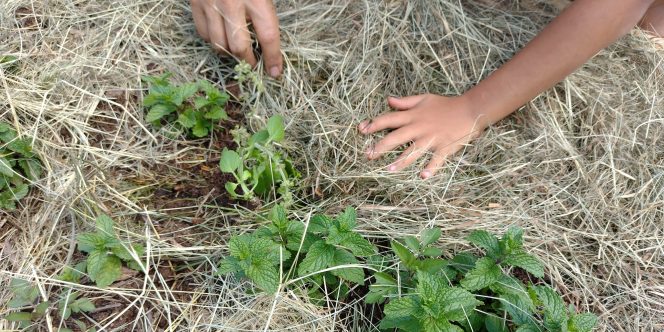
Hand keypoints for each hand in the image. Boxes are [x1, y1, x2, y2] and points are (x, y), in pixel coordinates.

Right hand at [190, 0, 282, 76]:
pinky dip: (212, 40)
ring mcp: (210, 4)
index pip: (268, 36)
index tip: (275, 71)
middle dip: (248, 61)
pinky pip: (202, 32)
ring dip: (229, 53)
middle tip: (253, 65)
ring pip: (218, 44)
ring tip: (237, 54)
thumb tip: (271, 31)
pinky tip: (220, 38)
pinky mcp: (195, 2)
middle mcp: (231, 3)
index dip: (273, 57)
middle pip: (239, 47)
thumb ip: (266, 5)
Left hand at [359, 94, 483, 178]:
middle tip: (368, 155)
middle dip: (380, 147)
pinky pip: (436, 160)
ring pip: (413, 151)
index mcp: (413, 116)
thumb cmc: (446, 105)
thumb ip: (405, 102)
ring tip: (388, 170)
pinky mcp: (444, 147)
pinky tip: (423, 176)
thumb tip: (388, 100)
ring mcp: (431, 138)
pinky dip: (430, 168)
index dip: (374, 124)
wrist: (470, 109)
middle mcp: (419, 127)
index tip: (362, 130)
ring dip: (400, 161)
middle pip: (395, 138)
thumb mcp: (424, 99)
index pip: (389, 119)